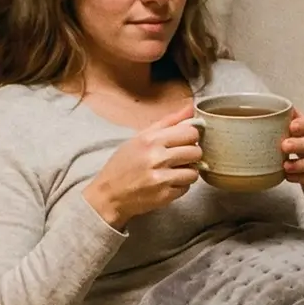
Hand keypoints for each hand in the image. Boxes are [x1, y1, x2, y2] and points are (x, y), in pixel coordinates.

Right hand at [82, 103, 201, 226]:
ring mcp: (161, 178)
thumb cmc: (123, 165)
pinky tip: (167, 183)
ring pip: (194, 172)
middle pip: (196, 152)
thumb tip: (191, 108)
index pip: (190, 132)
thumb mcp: (139, 138)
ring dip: (187, 172)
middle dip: (191, 155)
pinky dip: (180, 186)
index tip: (184, 141)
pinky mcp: (164, 196)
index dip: (191, 137)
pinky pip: (186, 188)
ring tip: (173, 172)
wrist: (108, 195)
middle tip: (179, 158)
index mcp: (151, 140)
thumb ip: (167, 122)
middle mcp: (157, 158)